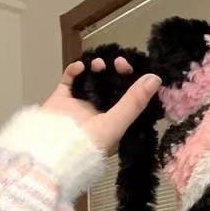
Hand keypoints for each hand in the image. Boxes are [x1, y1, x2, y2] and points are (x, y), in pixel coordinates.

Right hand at [40, 56, 161, 155]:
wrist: (54, 149)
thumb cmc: (90, 143)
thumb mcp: (117, 123)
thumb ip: (134, 101)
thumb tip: (155, 79)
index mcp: (116, 122)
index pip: (128, 98)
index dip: (132, 81)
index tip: (130, 69)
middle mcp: (100, 113)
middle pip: (111, 86)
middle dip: (115, 72)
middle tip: (118, 61)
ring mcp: (80, 106)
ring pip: (92, 80)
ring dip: (96, 69)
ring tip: (98, 64)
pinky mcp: (62, 100)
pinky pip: (69, 80)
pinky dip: (74, 71)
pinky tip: (80, 66)